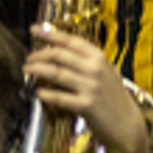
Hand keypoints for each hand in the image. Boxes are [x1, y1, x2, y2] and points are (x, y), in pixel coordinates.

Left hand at [23, 28, 148, 152]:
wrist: (126, 122)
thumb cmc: (113, 97)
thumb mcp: (105, 73)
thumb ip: (87, 63)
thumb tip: (60, 55)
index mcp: (99, 57)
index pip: (71, 41)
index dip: (51, 34)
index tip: (34, 30)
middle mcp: (95, 69)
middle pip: (60, 55)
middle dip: (39, 55)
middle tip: (28, 58)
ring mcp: (90, 87)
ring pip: (57, 73)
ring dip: (38, 70)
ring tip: (27, 70)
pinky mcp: (85, 105)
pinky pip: (60, 97)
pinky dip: (46, 94)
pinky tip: (37, 93)